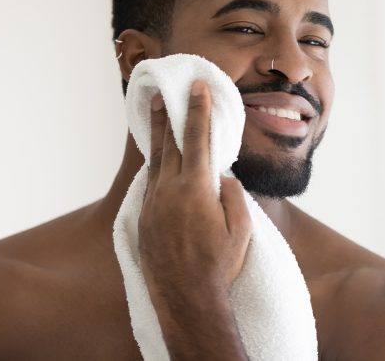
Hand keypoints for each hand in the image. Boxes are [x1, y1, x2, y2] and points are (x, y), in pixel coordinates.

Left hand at [138, 80, 250, 358]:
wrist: (186, 297)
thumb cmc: (219, 265)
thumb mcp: (240, 230)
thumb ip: (233, 197)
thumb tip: (223, 178)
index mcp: (195, 188)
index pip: (198, 139)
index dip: (198, 110)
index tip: (197, 87)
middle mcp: (169, 190)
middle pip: (170, 143)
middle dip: (170, 115)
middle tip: (164, 92)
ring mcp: (152, 204)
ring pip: (155, 161)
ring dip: (157, 136)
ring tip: (155, 115)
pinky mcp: (144, 218)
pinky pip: (149, 182)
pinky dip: (154, 164)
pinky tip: (157, 161)